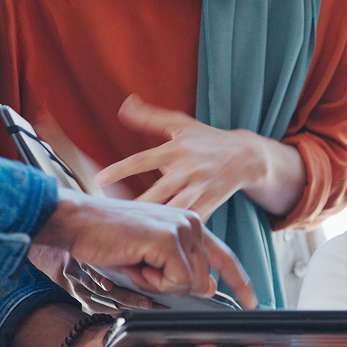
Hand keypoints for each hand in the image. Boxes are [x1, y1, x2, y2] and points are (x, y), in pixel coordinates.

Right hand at [33, 188, 256, 306]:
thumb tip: (208, 289)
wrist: (76, 221)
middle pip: (204, 282)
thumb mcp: (150, 256)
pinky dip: (151, 281)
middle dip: (169, 286)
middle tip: (140, 266)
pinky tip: (134, 261)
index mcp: (190, 224)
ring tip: (136, 261)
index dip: (239, 282)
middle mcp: (192, 223)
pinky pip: (175, 282)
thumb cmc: (108, 240)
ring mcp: (183, 229)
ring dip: (157, 284)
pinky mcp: (169, 239)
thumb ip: (180, 268)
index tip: (252, 302)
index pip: (224, 257)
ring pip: (189, 284)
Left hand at [94, 95, 278, 220]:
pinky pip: (191, 221)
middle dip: (138, 204)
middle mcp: (188, 169)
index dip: (121, 169)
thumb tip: (125, 105)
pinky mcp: (210, 204)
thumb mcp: (181, 124)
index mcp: (177, 149)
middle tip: (114, 215)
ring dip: (156, 221)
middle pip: (159, 191)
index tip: (100, 179)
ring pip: (175, 209)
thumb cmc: (208, 140)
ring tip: (134, 233)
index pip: (144, 159)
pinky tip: (160, 242)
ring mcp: (200, 188)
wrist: (246, 157)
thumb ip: (150, 117)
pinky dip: (177, 232)